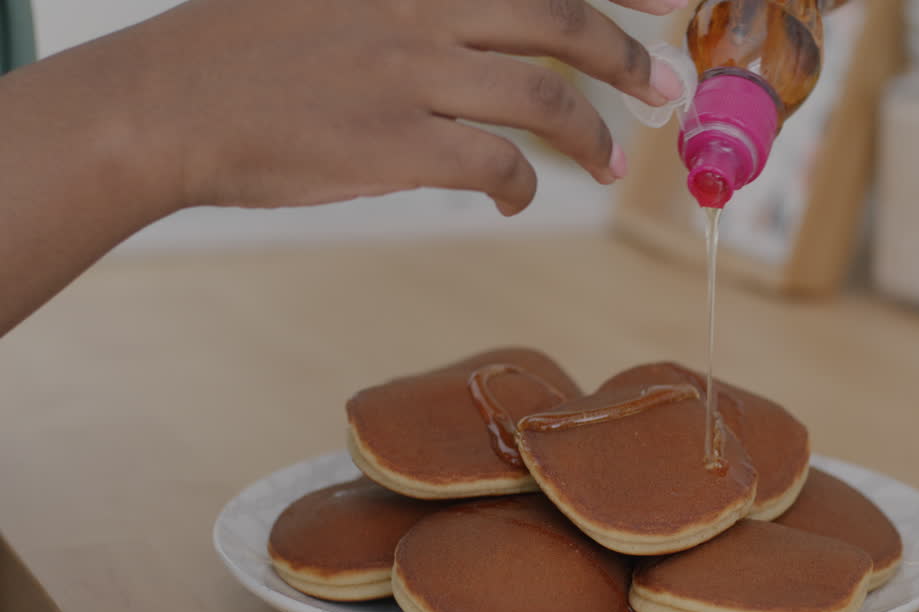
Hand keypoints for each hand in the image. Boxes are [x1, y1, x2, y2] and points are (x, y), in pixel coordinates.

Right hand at [120, 0, 686, 214]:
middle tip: (664, 89)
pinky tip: (515, 198)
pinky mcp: (396, 141)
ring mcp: (411, 71)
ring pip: (544, 99)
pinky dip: (524, 186)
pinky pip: (498, 164)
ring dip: (593, 138)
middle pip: (561, 22)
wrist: (166, 104)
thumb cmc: (245, 50)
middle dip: (628, 59)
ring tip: (612, 165)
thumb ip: (415, 6)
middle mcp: (421, 5)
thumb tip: (479, 31)